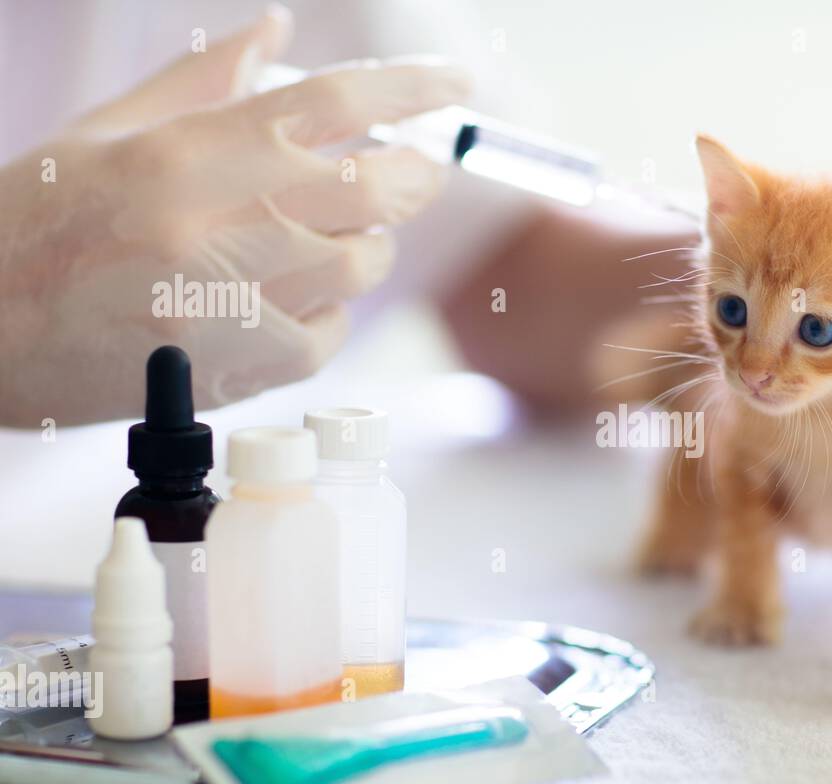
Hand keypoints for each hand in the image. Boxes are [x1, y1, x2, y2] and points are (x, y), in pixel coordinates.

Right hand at [0, 6, 469, 426]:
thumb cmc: (36, 224)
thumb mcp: (107, 135)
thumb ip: (203, 85)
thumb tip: (277, 32)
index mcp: (185, 152)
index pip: (331, 103)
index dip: (411, 88)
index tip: (456, 83)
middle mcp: (215, 223)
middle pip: (370, 188)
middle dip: (416, 175)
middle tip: (424, 167)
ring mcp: (230, 302)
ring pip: (360, 263)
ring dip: (371, 244)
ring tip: (345, 233)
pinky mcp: (238, 368)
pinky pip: (331, 333)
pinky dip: (333, 311)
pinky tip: (302, 297)